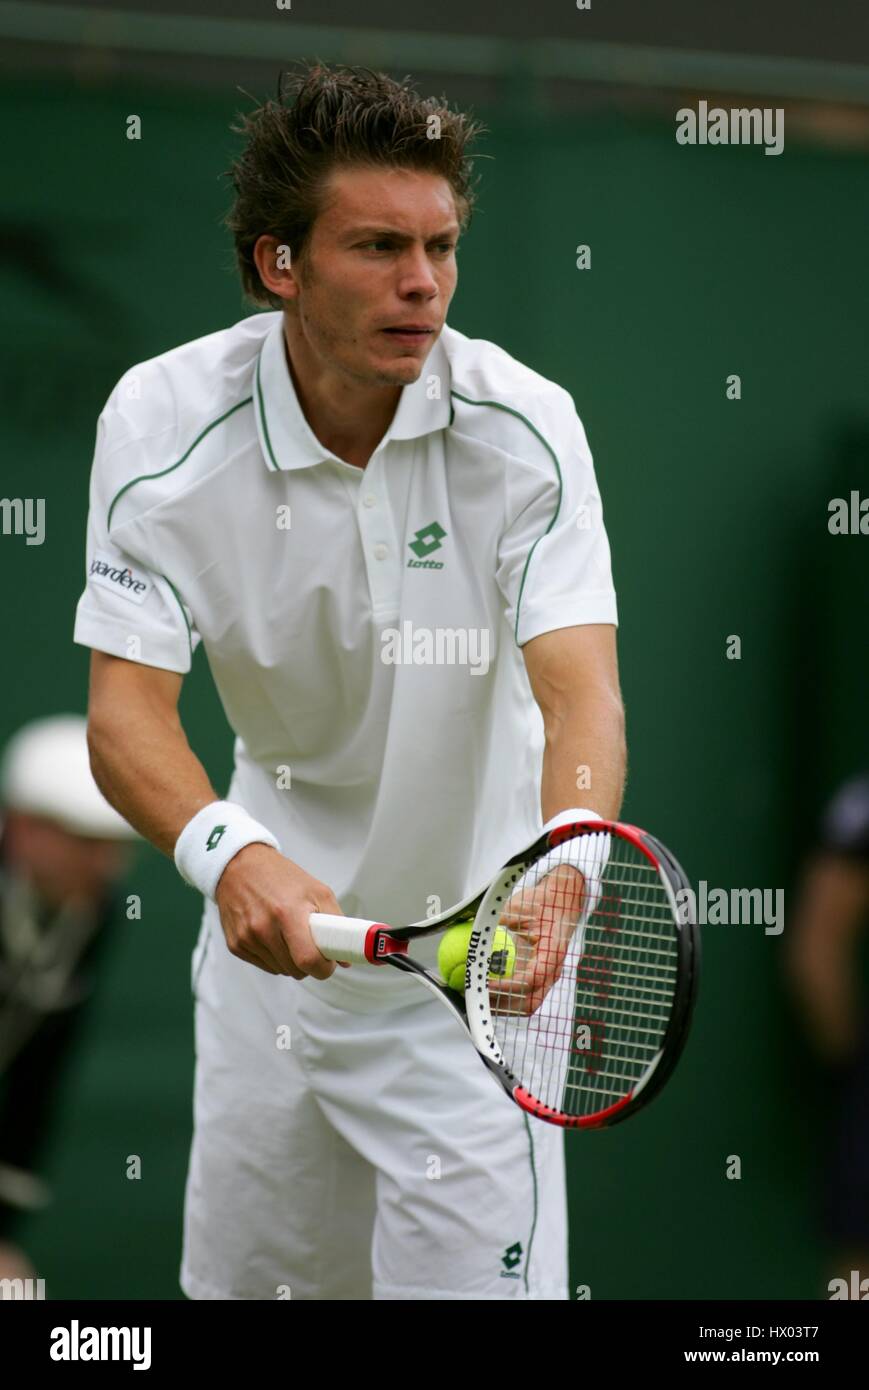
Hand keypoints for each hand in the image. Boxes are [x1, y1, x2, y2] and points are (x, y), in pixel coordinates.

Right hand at [215, 843, 348, 978]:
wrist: (240, 866)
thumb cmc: (281, 877)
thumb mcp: (317, 891)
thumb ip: (336, 922)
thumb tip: (345, 956)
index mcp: (287, 912)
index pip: (308, 959)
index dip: (323, 968)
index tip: (328, 963)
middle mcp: (263, 927)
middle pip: (296, 970)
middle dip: (309, 963)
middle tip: (311, 943)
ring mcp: (247, 938)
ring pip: (281, 970)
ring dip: (290, 961)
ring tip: (289, 934)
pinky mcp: (235, 945)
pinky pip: (264, 966)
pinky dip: (274, 957)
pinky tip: (273, 936)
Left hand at [489, 864, 587, 1017]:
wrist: (562, 900)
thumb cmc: (543, 903)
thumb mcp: (519, 906)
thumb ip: (498, 918)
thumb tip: (473, 926)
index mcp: (552, 952)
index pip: (532, 979)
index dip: (508, 986)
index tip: (487, 983)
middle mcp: (553, 969)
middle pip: (531, 1001)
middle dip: (504, 1005)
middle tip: (479, 997)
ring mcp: (548, 975)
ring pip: (528, 1002)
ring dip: (504, 1005)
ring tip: (480, 998)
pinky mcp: (542, 976)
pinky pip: (526, 994)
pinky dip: (507, 997)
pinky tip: (488, 990)